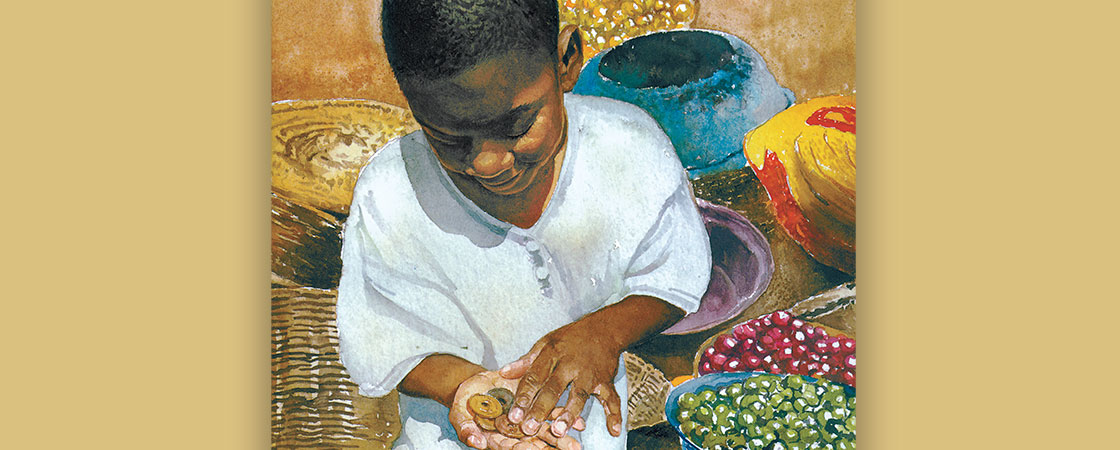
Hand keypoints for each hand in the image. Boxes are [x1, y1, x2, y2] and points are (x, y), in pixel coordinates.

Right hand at [450, 370, 584, 449]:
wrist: (474, 385)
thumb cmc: (464, 404)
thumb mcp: (459, 415)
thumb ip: (466, 429)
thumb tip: (476, 442)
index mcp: (498, 439)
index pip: (512, 447)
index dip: (524, 448)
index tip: (534, 449)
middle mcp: (515, 433)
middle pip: (535, 443)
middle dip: (552, 446)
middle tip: (571, 449)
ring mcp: (526, 420)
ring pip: (546, 429)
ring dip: (563, 435)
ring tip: (578, 442)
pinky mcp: (534, 403)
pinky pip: (551, 411)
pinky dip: (564, 416)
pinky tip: (580, 422)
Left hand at [499, 321, 624, 438]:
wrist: (604, 328)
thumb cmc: (571, 338)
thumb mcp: (546, 342)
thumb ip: (526, 361)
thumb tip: (503, 373)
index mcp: (552, 354)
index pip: (535, 376)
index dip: (523, 396)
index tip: (513, 414)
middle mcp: (570, 364)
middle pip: (553, 388)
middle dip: (540, 408)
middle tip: (529, 427)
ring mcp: (589, 373)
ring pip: (579, 395)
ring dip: (569, 413)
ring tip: (560, 431)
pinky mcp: (606, 380)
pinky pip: (611, 398)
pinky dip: (614, 414)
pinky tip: (613, 430)